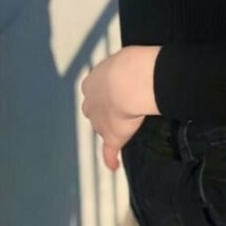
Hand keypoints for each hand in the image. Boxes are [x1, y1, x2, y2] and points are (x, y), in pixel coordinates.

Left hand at [80, 44, 160, 170]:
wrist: (128, 83)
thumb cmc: (128, 65)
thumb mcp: (122, 59)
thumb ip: (123, 67)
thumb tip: (134, 65)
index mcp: (90, 83)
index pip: (94, 92)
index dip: (105, 94)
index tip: (115, 91)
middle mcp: (90, 104)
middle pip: (94, 112)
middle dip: (103, 111)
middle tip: (118, 109)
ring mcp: (100, 122)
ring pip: (102, 128)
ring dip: (109, 129)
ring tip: (121, 128)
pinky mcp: (112, 136)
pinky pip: (109, 151)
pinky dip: (111, 158)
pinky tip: (113, 165)